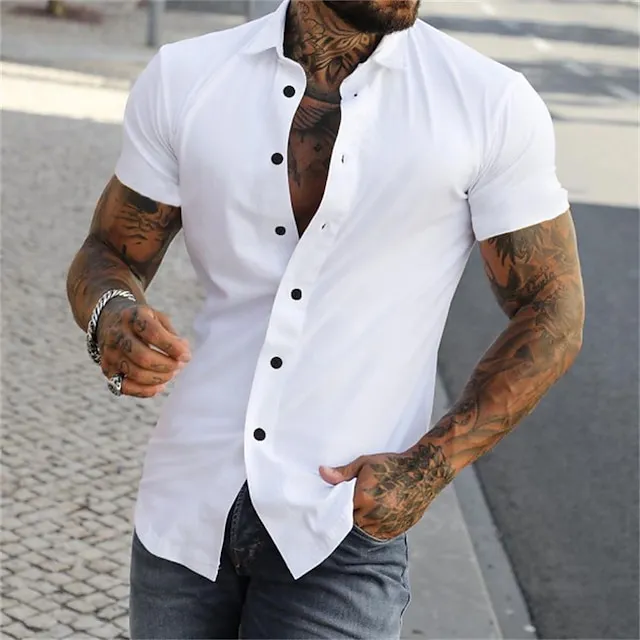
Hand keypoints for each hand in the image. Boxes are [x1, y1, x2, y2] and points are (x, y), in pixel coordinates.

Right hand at [97, 299, 190, 397]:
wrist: (109, 320)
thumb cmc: (141, 321)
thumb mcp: (157, 318)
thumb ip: (172, 335)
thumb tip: (184, 353)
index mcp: (132, 317)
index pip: (153, 333)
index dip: (173, 347)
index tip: (187, 355)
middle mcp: (117, 334)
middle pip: (143, 357)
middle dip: (167, 365)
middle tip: (179, 366)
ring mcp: (110, 353)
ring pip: (135, 373)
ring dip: (159, 378)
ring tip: (172, 373)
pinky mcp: (107, 369)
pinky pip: (125, 387)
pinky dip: (145, 391)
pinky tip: (159, 386)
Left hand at [319, 443, 454, 539]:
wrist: (424, 471)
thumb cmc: (393, 465)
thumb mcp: (365, 463)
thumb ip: (343, 472)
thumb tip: (322, 472)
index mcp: (363, 498)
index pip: (341, 512)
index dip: (341, 508)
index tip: (341, 504)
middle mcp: (373, 515)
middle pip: (353, 523)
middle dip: (353, 515)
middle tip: (359, 504)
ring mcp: (387, 525)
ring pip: (367, 531)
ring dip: (365, 523)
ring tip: (372, 508)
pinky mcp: (398, 530)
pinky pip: (381, 534)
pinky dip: (378, 527)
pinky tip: (382, 513)